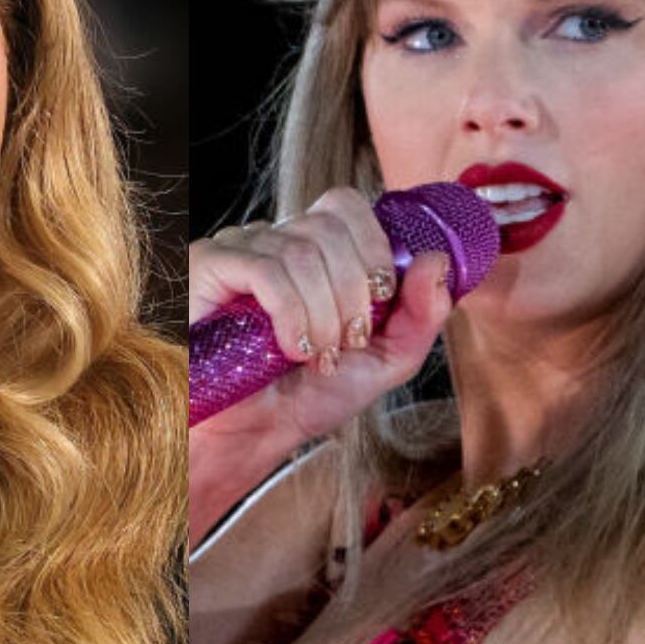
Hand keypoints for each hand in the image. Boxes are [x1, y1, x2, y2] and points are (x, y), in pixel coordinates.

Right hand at [188, 187, 453, 471]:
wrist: (254, 436)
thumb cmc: (311, 396)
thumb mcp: (386, 361)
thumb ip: (421, 315)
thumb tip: (436, 260)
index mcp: (316, 250)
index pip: (348, 206)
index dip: (373, 247)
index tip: (379, 302)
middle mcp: (276, 239)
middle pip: (329, 226)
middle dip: (352, 293)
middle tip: (346, 343)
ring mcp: (239, 249)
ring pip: (300, 251)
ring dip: (322, 314)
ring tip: (317, 357)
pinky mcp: (208, 267)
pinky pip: (264, 269)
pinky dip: (291, 313)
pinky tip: (291, 349)